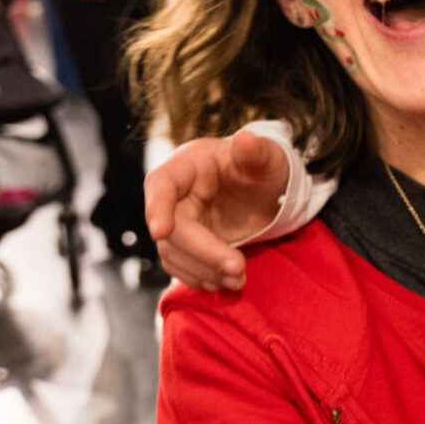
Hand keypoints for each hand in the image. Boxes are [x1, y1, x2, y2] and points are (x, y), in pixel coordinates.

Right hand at [145, 129, 291, 291]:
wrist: (266, 191)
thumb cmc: (262, 167)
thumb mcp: (267, 157)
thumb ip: (256, 151)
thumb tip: (246, 139)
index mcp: (186, 166)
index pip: (161, 184)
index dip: (157, 207)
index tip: (161, 231)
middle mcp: (175, 195)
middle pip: (171, 230)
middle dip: (202, 253)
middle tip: (238, 269)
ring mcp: (179, 222)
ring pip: (174, 253)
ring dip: (204, 272)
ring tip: (238, 281)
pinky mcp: (188, 245)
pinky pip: (182, 266)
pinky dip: (201, 279)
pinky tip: (225, 284)